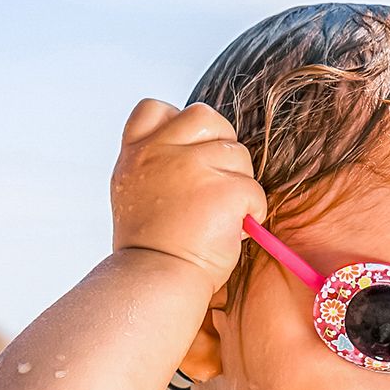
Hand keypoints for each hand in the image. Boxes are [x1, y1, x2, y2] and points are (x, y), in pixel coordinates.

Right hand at [110, 99, 266, 287]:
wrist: (155, 280)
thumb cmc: (151, 249)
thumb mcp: (135, 195)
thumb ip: (156, 166)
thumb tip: (194, 156)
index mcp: (136, 153)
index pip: (155, 108)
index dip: (179, 125)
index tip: (186, 155)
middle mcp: (160, 152)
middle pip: (206, 117)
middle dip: (220, 144)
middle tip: (216, 183)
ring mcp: (192, 167)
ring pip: (237, 154)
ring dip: (238, 184)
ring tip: (220, 216)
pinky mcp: (224, 190)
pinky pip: (254, 190)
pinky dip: (253, 212)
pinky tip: (234, 231)